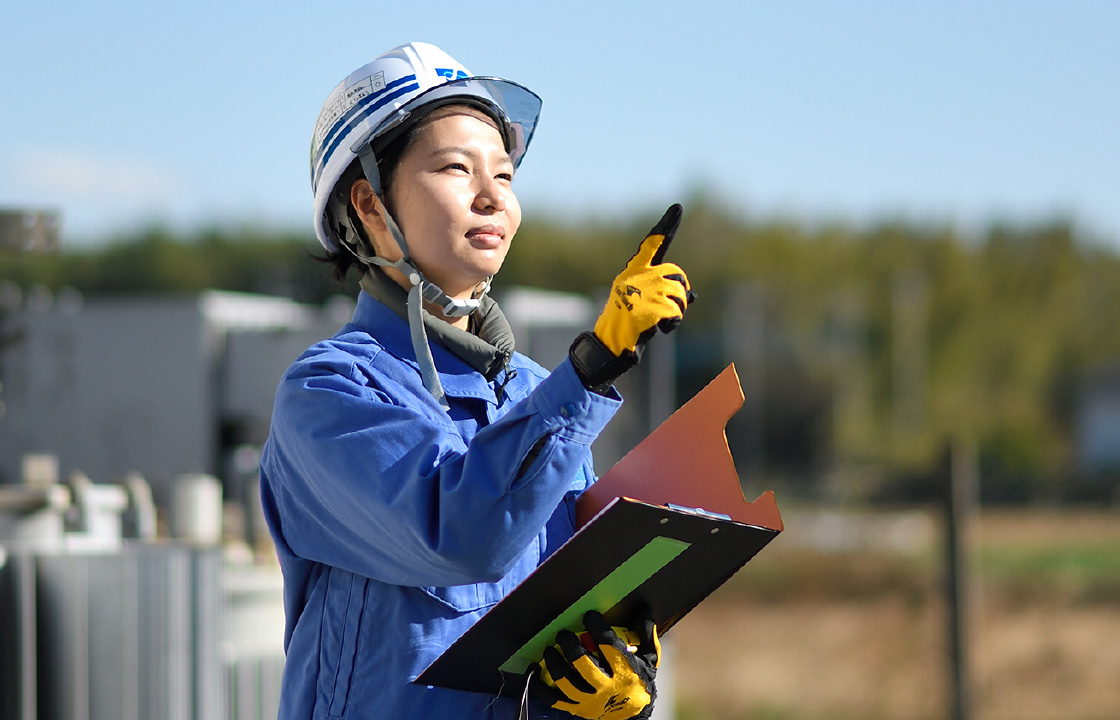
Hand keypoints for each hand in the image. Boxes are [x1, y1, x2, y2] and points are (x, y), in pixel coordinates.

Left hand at [530, 608, 660, 719]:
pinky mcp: (578, 709)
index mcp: (625, 671)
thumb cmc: (640, 681)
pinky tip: (535, 671)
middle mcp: (606, 687)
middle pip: (582, 663)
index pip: (608, 645)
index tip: (589, 616)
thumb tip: (645, 611)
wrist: (635, 716)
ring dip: (555, 661)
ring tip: (550, 648)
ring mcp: (590, 700)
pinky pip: (554, 698)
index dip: (597, 628)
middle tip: (562, 633)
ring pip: (566, 680)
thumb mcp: (649, 659)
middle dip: (569, 644)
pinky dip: (540, 686)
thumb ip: (646, 635)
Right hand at [569, 204, 692, 390]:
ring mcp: (643, 291)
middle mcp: (638, 276)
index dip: (666, 225)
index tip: (678, 208)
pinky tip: (659, 329)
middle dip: (679, 291)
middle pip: (676, 274)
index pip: (653, 244)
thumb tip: (692, 296)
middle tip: (670, 307)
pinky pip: (676, 312)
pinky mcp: (649, 308)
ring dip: (677, 309)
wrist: (611, 341)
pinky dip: (672, 323)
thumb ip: (664, 292)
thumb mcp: (644, 301)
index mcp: (634, 270)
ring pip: (679, 293)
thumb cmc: (628, 321)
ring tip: (662, 320)